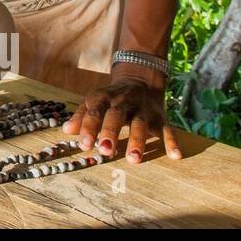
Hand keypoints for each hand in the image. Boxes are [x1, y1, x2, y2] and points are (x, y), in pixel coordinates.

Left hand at [62, 67, 183, 162]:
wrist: (139, 81)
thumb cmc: (110, 99)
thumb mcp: (94, 102)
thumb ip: (81, 117)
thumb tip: (66, 131)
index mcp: (103, 98)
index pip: (94, 112)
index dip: (88, 127)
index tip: (84, 145)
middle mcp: (123, 102)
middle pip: (116, 116)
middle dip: (111, 133)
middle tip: (105, 151)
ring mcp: (143, 110)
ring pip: (141, 124)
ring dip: (137, 140)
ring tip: (134, 158)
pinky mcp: (161, 118)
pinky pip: (168, 129)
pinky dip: (172, 142)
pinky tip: (175, 155)